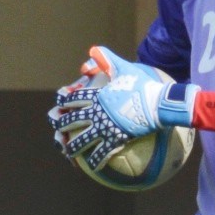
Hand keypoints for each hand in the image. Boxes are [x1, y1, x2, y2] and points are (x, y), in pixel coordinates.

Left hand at [48, 46, 198, 169]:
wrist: (158, 103)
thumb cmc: (142, 85)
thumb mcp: (124, 69)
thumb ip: (108, 60)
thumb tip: (92, 50)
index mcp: (97, 96)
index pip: (74, 97)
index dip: (64, 99)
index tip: (59, 100)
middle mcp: (97, 113)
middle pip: (72, 120)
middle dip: (60, 123)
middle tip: (56, 125)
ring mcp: (105, 127)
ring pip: (82, 140)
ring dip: (72, 146)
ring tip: (67, 151)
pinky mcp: (116, 139)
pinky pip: (102, 153)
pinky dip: (96, 160)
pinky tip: (91, 165)